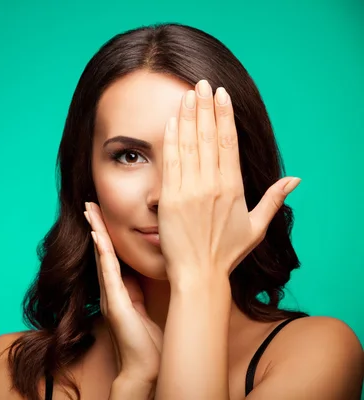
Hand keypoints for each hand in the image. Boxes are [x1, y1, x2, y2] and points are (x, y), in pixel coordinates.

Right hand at [84, 202, 161, 383]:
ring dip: (96, 233)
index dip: (106, 232)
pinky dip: (103, 253)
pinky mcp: (115, 303)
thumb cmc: (149, 342)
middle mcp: (111, 290)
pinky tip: (100, 237)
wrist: (146, 369)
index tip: (102, 212)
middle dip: (96, 226)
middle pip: (102, 251)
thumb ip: (142, 289)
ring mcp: (110, 296)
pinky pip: (108, 273)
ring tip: (90, 212)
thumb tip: (148, 270)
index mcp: (120, 290)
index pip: (111, 254)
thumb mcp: (147, 308)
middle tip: (90, 203)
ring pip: (102, 257)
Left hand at [158, 80, 300, 284]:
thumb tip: (296, 179)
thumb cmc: (226, 253)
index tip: (222, 95)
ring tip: (187, 94)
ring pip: (188, 144)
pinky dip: (170, 140)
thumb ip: (274, 200)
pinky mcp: (169, 198)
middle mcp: (211, 184)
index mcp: (233, 188)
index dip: (224, 116)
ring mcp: (188, 190)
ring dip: (187, 117)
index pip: (228, 143)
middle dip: (204, 107)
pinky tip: (170, 122)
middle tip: (202, 84)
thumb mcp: (257, 227)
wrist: (198, 275)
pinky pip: (170, 162)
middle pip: (207, 137)